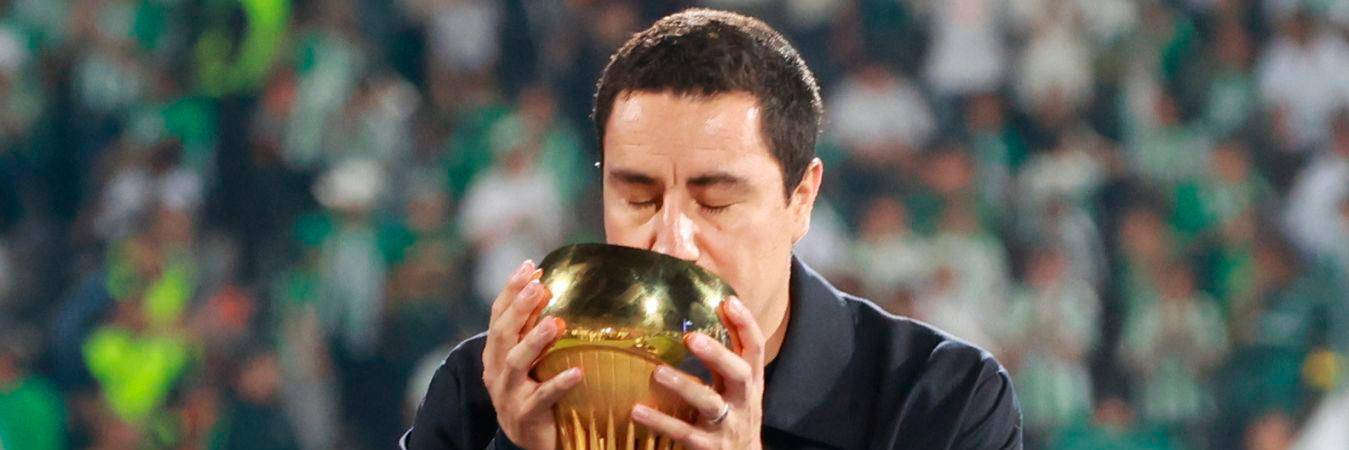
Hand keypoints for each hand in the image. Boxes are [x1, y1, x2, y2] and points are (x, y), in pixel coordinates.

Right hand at [482, 260, 582, 449]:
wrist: (525, 438)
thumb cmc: (532, 390)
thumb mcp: (528, 358)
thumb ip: (533, 329)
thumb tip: (549, 286)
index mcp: (495, 352)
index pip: (497, 315)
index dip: (511, 290)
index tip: (530, 266)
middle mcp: (496, 370)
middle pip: (503, 334)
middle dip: (519, 308)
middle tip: (540, 287)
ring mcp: (508, 393)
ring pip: (517, 362)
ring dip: (535, 340)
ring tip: (556, 323)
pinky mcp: (526, 414)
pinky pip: (543, 396)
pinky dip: (559, 383)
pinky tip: (578, 372)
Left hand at [631, 296, 764, 449]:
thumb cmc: (736, 413)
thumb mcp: (738, 385)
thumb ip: (727, 355)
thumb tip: (716, 308)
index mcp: (751, 382)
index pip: (754, 349)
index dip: (745, 324)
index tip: (728, 301)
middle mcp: (744, 401)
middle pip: (739, 374)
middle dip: (719, 355)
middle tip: (693, 338)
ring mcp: (728, 425)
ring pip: (709, 404)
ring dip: (685, 386)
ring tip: (657, 372)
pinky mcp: (708, 446)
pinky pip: (684, 433)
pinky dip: (661, 421)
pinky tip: (637, 410)